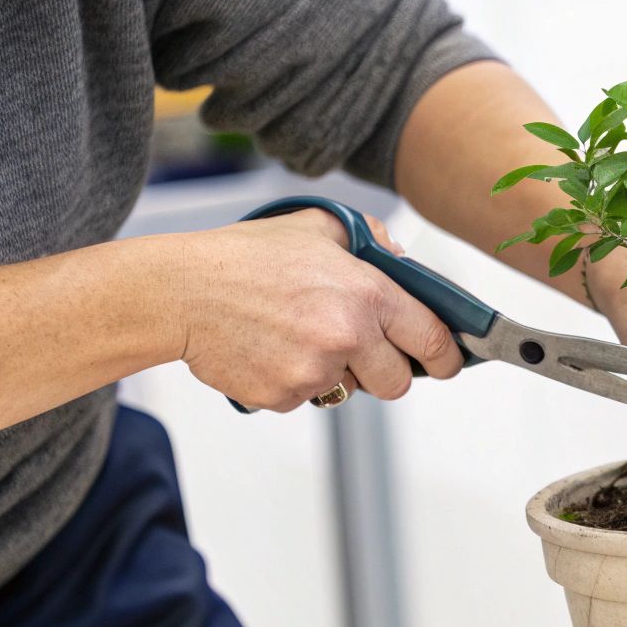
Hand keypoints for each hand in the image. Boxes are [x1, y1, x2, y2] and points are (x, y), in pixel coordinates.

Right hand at [173, 210, 464, 410]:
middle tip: (361, 349)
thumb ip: (369, 239)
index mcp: (367, 295)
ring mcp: (315, 372)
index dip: (446, 357)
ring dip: (337, 373)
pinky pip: (306, 400)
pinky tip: (270, 350)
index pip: (432, 340)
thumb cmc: (244, 257)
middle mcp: (348, 337)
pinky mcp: (283, 397)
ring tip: (298, 336)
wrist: (179, 292)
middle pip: (397, 382)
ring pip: (350, 390)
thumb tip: (401, 257)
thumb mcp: (316, 227)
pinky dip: (294, 382)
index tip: (447, 362)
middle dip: (387, 371)